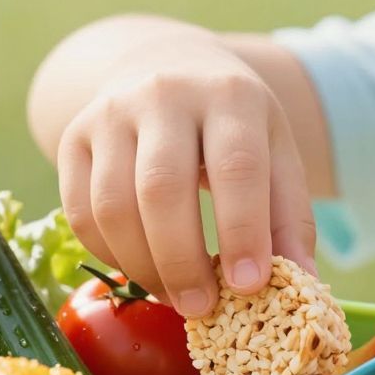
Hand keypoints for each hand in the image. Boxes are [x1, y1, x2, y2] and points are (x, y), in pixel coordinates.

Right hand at [56, 36, 316, 318]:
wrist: (166, 65)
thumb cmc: (232, 125)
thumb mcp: (276, 152)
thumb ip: (289, 217)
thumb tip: (302, 284)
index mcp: (230, 94)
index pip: (235, 166)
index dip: (242, 230)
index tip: (249, 285)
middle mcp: (164, 95)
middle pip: (162, 187)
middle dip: (181, 260)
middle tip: (202, 308)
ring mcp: (110, 113)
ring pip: (112, 205)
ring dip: (142, 266)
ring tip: (173, 297)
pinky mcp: (72, 137)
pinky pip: (81, 212)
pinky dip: (109, 255)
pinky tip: (140, 269)